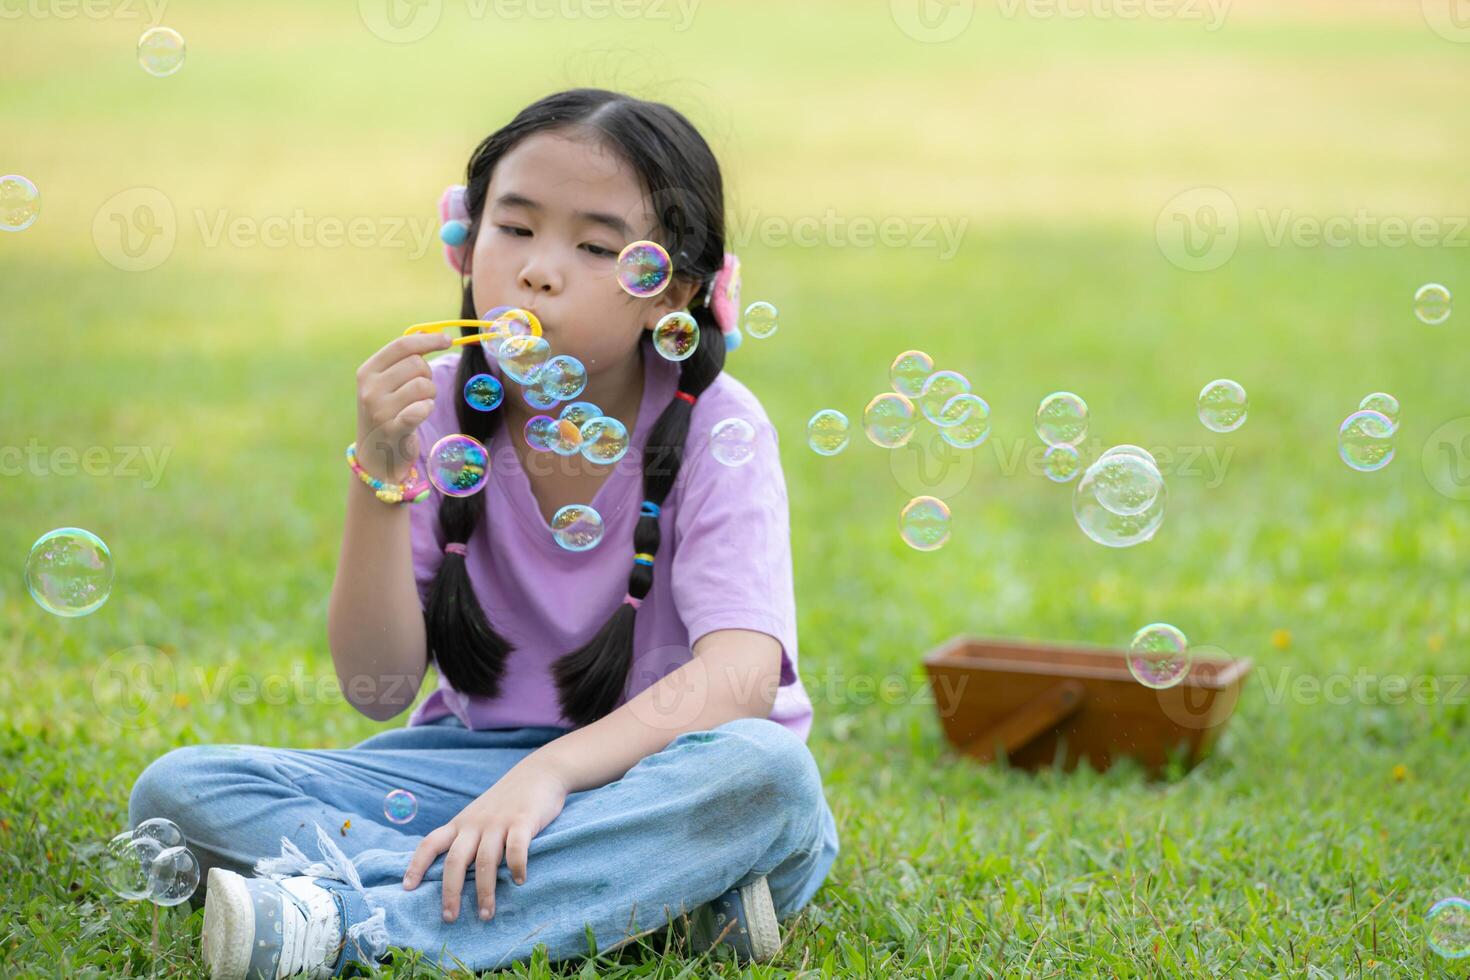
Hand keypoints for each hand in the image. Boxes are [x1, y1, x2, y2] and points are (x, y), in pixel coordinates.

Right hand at [355, 331, 451, 481]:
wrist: (376, 455)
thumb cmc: (387, 412)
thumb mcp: (386, 383)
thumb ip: (404, 359)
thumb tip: (429, 331)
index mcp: (367, 371)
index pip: (402, 345)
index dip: (428, 340)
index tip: (448, 339)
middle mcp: (370, 388)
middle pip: (417, 364)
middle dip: (427, 375)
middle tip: (420, 391)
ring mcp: (379, 410)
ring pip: (424, 386)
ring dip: (430, 395)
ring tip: (418, 405)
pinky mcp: (393, 429)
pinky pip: (422, 408)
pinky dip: (427, 408)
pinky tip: (420, 413)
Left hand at [401, 756, 569, 922]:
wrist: (540, 772)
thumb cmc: (508, 800)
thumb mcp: (480, 814)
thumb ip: (468, 837)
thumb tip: (455, 873)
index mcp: (461, 823)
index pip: (430, 843)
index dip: (416, 865)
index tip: (407, 888)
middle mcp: (476, 823)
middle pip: (455, 860)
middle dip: (450, 892)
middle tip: (450, 917)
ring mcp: (499, 822)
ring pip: (485, 861)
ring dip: (484, 891)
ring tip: (486, 914)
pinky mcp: (523, 821)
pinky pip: (517, 848)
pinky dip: (516, 867)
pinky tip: (519, 882)